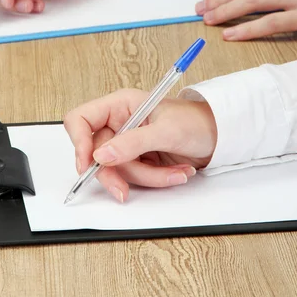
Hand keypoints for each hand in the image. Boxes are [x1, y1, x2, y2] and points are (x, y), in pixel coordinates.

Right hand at [64, 89, 216, 201]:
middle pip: (96, 153)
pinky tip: (176, 172)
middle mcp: (119, 123)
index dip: (78, 141)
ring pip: (117, 170)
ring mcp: (128, 143)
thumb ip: (132, 143)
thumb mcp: (165, 131)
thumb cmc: (196, 121)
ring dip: (146, 177)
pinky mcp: (139, 160)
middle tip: (122, 191)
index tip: (87, 163)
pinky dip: (154, 180)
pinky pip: (134, 177)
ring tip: (175, 172)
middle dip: (115, 173)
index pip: (81, 119)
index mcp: (120, 105)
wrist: (218, 136)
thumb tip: (102, 155)